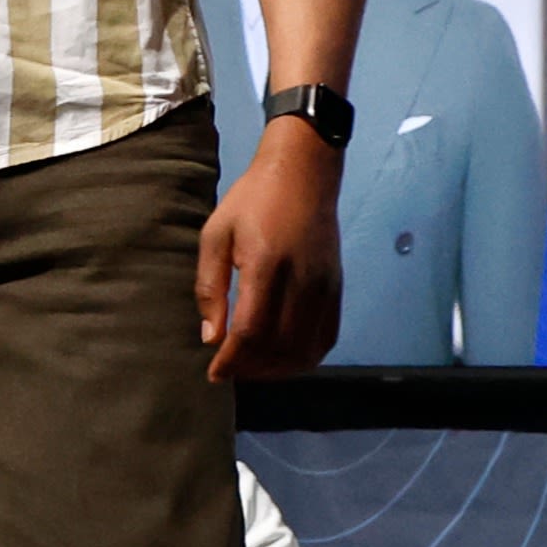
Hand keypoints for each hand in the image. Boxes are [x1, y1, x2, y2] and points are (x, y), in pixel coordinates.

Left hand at [196, 121, 344, 381]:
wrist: (304, 174)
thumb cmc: (252, 200)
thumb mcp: (216, 234)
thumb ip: (209, 286)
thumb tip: (211, 337)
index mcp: (265, 265)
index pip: (250, 331)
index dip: (231, 360)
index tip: (214, 373)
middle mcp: (301, 281)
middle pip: (279, 347)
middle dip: (251, 368)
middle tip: (230, 368)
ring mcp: (324, 287)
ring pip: (305, 349)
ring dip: (278, 369)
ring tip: (254, 366)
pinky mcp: (337, 289)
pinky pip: (326, 338)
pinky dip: (305, 357)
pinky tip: (283, 358)